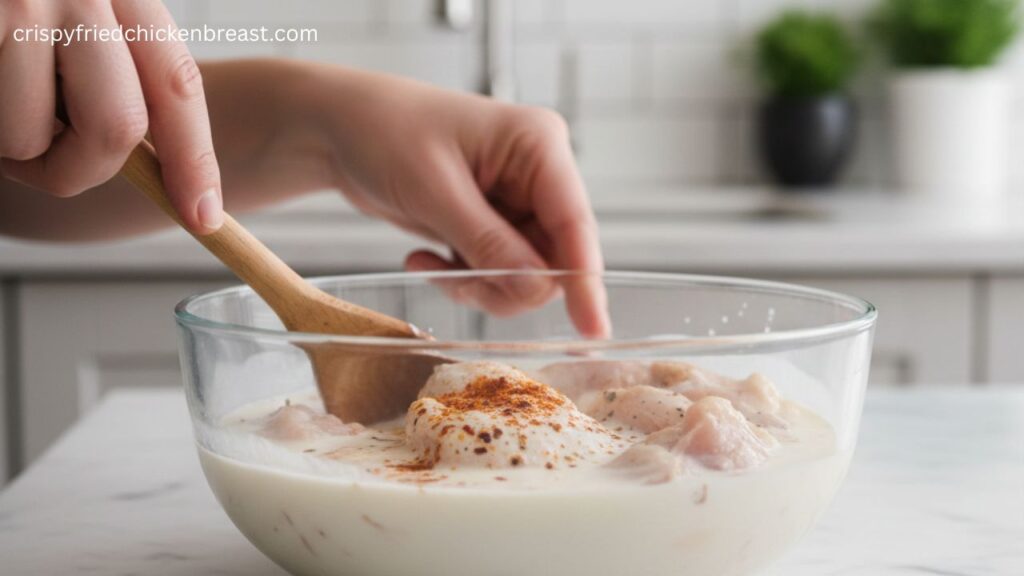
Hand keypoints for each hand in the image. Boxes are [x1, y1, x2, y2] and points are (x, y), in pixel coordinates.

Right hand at [0, 0, 222, 232]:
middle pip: (117, 127)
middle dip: (82, 168)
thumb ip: (116, 79)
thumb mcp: (74, 21)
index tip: (203, 216)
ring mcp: (16, 4)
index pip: (177, 84)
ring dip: (7, 147)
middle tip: (41, 161)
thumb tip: (165, 174)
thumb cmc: (11, 13)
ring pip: (28, 136)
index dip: (194, 159)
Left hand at [302, 65, 609, 337]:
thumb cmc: (383, 132)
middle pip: (553, 259)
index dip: (585, 282)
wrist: (338, 128)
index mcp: (538, 145)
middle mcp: (536, 174)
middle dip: (507, 285)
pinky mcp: (492, 223)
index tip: (593, 330)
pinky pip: (496, 273)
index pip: (574, 224)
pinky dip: (461, 279)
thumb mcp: (434, 190)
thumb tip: (535, 289)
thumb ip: (488, 243)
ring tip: (430, 264)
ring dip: (479, 285)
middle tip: (457, 281)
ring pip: (525, 275)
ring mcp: (516, 201)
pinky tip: (423, 258)